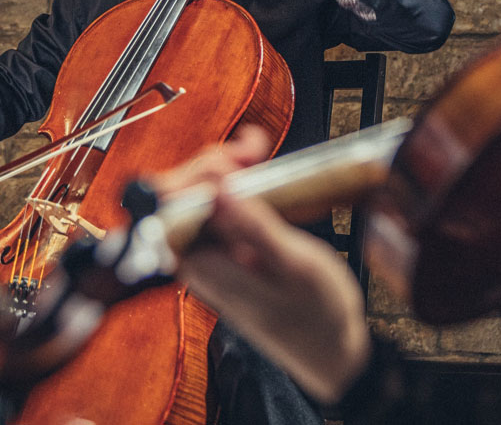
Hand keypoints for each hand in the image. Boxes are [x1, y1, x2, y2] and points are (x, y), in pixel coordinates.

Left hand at [161, 126, 371, 404]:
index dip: (196, 173)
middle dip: (213, 164)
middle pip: (180, 196)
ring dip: (225, 170)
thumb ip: (254, 227)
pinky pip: (217, 210)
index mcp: (201, 266)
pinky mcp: (226, 253)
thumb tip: (216, 190)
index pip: (168, 206)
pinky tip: (256, 172)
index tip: (234, 162)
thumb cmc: (318, 316)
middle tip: (254, 150)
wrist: (331, 350)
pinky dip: (235, 186)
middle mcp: (197, 262)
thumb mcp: (295, 265)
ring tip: (258, 153)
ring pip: (199, 199)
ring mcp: (210, 257)